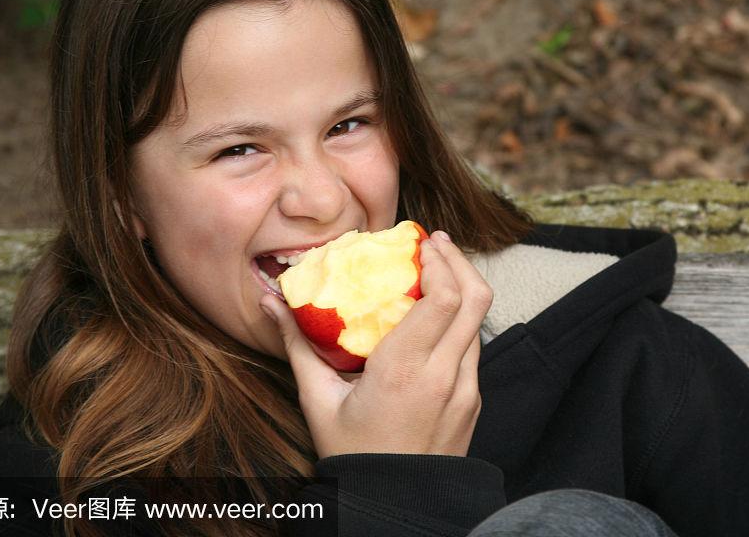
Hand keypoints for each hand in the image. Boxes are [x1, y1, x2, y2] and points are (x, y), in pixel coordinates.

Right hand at [260, 230, 492, 458]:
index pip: (445, 299)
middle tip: (436, 243)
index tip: (422, 241)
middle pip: (475, 299)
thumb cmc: (351, 455)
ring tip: (436, 272)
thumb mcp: (318, 400)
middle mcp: (444, 376)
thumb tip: (270, 302)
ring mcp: (466, 390)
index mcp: (405, 371)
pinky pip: (473, 349)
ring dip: (463, 290)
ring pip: (479, 323)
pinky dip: (461, 323)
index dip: (441, 261)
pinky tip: (436, 318)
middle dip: (459, 261)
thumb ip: (297, 345)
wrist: (394, 506)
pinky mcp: (473, 402)